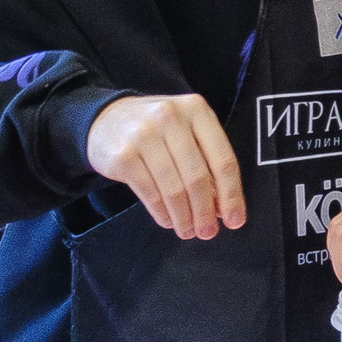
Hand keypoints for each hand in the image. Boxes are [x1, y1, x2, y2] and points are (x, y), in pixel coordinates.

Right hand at [86, 93, 244, 240]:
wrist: (105, 119)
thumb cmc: (157, 129)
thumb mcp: (186, 131)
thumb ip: (207, 160)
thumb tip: (223, 207)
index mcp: (196, 110)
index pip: (223, 159)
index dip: (232, 194)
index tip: (235, 219)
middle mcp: (171, 117)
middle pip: (198, 177)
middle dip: (206, 212)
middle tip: (208, 232)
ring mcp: (144, 135)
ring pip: (174, 189)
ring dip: (184, 217)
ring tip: (188, 230)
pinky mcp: (123, 156)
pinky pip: (150, 193)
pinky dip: (162, 213)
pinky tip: (168, 220)